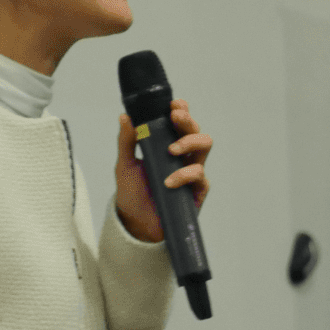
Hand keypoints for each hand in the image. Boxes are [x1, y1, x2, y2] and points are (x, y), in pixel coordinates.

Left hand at [114, 99, 212, 243]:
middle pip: (195, 129)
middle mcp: (183, 155)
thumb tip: (125, 117)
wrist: (136, 223)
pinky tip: (169, 181)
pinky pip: (199, 175)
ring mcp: (192, 171)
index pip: (179, 122)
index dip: (181, 110)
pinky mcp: (197, 189)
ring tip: (172, 150)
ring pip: (204, 146)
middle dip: (187, 120)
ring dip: (190, 142)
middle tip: (174, 117)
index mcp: (167, 144)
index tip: (173, 105)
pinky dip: (184, 175)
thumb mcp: (124, 165)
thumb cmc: (133, 193)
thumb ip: (127, 141)